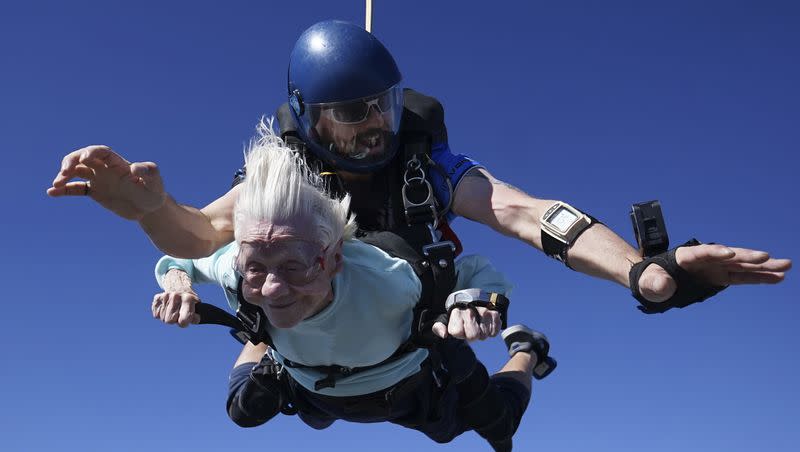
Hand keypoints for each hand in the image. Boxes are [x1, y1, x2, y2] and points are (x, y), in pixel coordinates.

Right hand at [47, 145, 166, 219]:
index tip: (84, 158)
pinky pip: (76, 188)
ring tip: (57, 184)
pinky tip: (52, 193)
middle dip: (72, 161)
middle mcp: (106, 168)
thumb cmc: (154, 191)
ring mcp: (99, 179)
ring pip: (77, 171)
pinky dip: (65, 190)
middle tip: (65, 171)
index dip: (91, 152)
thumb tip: (134, 169)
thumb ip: (148, 172)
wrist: (149, 208)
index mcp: (118, 163)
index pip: (101, 152)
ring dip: (64, 175)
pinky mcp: (96, 192)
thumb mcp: (155, 182)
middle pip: (83, 157)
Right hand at [152, 290, 200, 327]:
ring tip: (173, 310)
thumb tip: (195, 319)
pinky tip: (167, 308)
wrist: (179, 287)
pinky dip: (161, 314)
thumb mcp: (196, 306)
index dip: (184, 323)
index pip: (183, 320)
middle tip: (178, 314)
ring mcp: (165, 296)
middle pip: (169, 321)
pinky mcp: (157, 297)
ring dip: (167, 317)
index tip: (185, 320)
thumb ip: (196, 316)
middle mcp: (176, 296)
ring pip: (162, 318)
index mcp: (188, 299)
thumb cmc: (189, 301)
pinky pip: (156, 315)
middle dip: (174, 320)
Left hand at [432, 306, 501, 340]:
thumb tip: (444, 334)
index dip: (459, 333)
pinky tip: (486, 324)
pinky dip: (490, 331)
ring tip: (478, 325)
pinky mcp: (495, 314)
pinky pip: (493, 333)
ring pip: (484, 335)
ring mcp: (484, 312)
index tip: (459, 328)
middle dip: (471, 335)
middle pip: (472, 336)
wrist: (474, 298)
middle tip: (470, 328)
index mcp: (456, 312)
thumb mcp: (444, 319)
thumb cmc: (458, 313)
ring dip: (481, 333)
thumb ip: (438, 327)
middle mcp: (470, 311)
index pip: (457, 332)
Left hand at [638, 244, 791, 302]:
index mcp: (685, 256)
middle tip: (767, 256)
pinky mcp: (720, 277)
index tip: (730, 253)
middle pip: (729, 256)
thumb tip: (663, 287)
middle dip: (746, 256)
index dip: (716, 252)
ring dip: (763, 266)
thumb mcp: (647, 283)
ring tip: (786, 266)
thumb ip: (655, 284)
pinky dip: (759, 277)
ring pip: (742, 265)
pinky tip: (778, 277)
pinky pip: (743, 276)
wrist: (652, 281)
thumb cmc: (648, 280)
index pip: (702, 252)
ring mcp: (714, 267)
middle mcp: (704, 259)